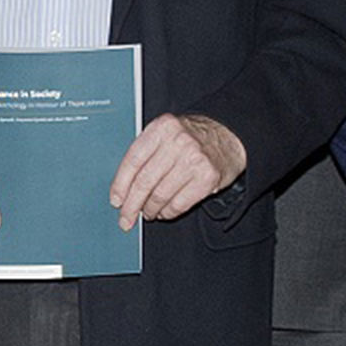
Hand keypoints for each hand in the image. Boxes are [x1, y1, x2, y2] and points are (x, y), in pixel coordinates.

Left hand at [109, 113, 246, 228]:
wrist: (229, 136)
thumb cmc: (192, 137)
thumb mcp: (166, 133)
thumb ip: (146, 152)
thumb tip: (123, 188)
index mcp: (162, 128)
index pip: (133, 160)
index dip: (121, 184)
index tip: (116, 200)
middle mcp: (177, 141)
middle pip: (144, 181)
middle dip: (132, 205)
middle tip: (126, 218)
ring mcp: (194, 159)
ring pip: (160, 195)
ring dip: (150, 210)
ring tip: (148, 213)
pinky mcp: (207, 178)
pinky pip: (179, 203)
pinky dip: (167, 212)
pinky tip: (164, 212)